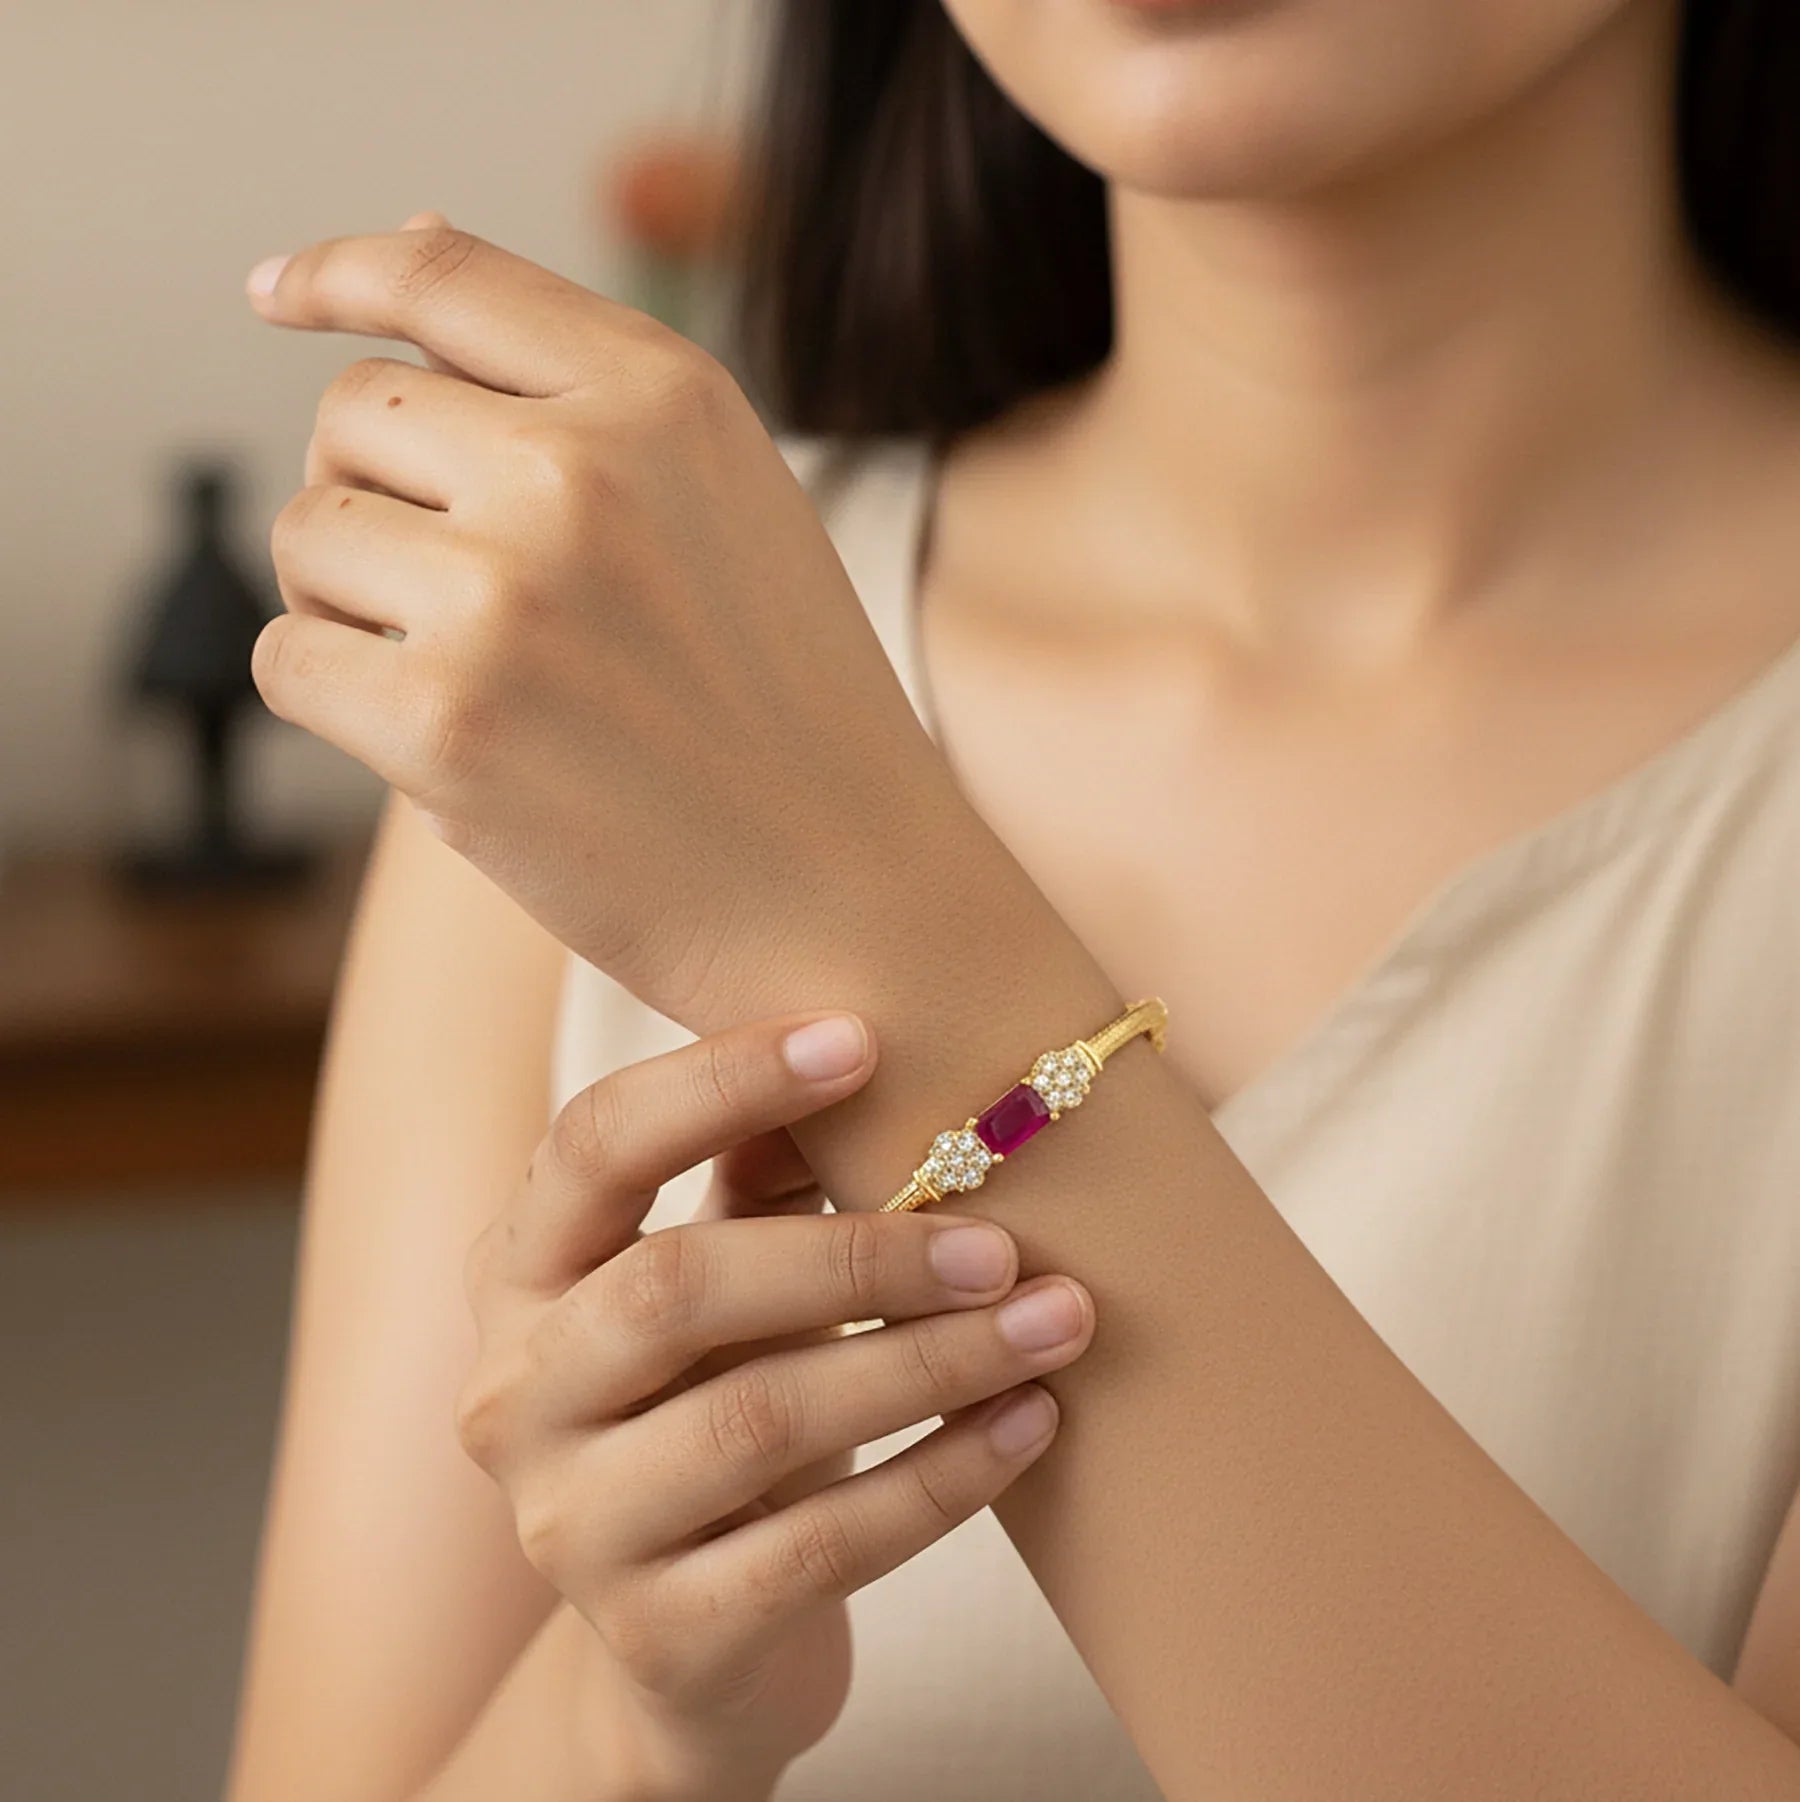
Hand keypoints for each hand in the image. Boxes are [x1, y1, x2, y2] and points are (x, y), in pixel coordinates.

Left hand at [245, 218, 968, 1026]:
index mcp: (668, 397)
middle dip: (379, 497)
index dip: (339, 272)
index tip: (279, 292)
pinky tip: (438, 743)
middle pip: (352, 415)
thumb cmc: (791, 716)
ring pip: (306, 535)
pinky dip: (335, 700)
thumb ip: (585, 389)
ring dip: (352, 603)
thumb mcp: (728, 503)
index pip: (443, 278)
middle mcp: (585, 470)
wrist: (854, 900)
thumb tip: (406, 241)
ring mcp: (511, 593)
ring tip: (469, 675)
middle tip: (463, 597)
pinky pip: (286, 662)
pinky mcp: (448, 721)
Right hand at [456, 1007, 1097, 1797]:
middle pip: (677, 1286)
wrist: (698, 1646)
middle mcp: (513, 1394)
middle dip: (859, 1254)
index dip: (721, 1082)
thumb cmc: (723, 1405)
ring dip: (929, 1362)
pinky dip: (942, 1478)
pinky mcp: (658, 1638)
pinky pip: (820, 1547)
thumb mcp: (732, 1289)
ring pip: (757, 1420)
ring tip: (1054, 1323)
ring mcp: (572, 1527)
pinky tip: (1032, 1425)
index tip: (865, 1039)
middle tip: (1003, 1242)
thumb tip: (860, 1039)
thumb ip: (760, 1178)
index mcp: (522, 1273)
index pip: (595, 1145)